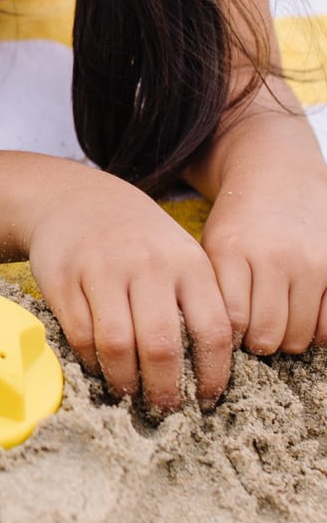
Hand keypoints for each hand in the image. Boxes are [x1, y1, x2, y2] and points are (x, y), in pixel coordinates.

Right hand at [27, 170, 233, 411]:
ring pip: (116, 345)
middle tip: (164, 408)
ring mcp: (102, 273)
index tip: (206, 398)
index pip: (213, 330)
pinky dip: (91, 362)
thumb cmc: (137, 238)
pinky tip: (100, 369)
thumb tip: (214, 364)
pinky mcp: (63, 281)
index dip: (212, 374)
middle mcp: (148, 267)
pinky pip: (80, 336)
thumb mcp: (179, 255)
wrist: (74, 201)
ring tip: (129, 394)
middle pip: (161, 346)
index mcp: (188, 265)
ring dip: (124, 381)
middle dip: (164, 389)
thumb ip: (199, 300)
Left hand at [199, 123, 326, 355]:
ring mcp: (313, 262)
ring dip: (286, 340)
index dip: (226, 340)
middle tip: (250, 337)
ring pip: (300, 335)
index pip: (230, 321)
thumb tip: (206, 346)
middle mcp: (275, 257)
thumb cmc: (237, 223)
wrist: (280, 176)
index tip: (224, 337)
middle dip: (255, 345)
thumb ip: (210, 291)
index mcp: (232, 252)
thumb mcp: (210, 248)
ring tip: (275, 326)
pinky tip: (302, 319)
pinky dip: (316, 332)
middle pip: (267, 335)